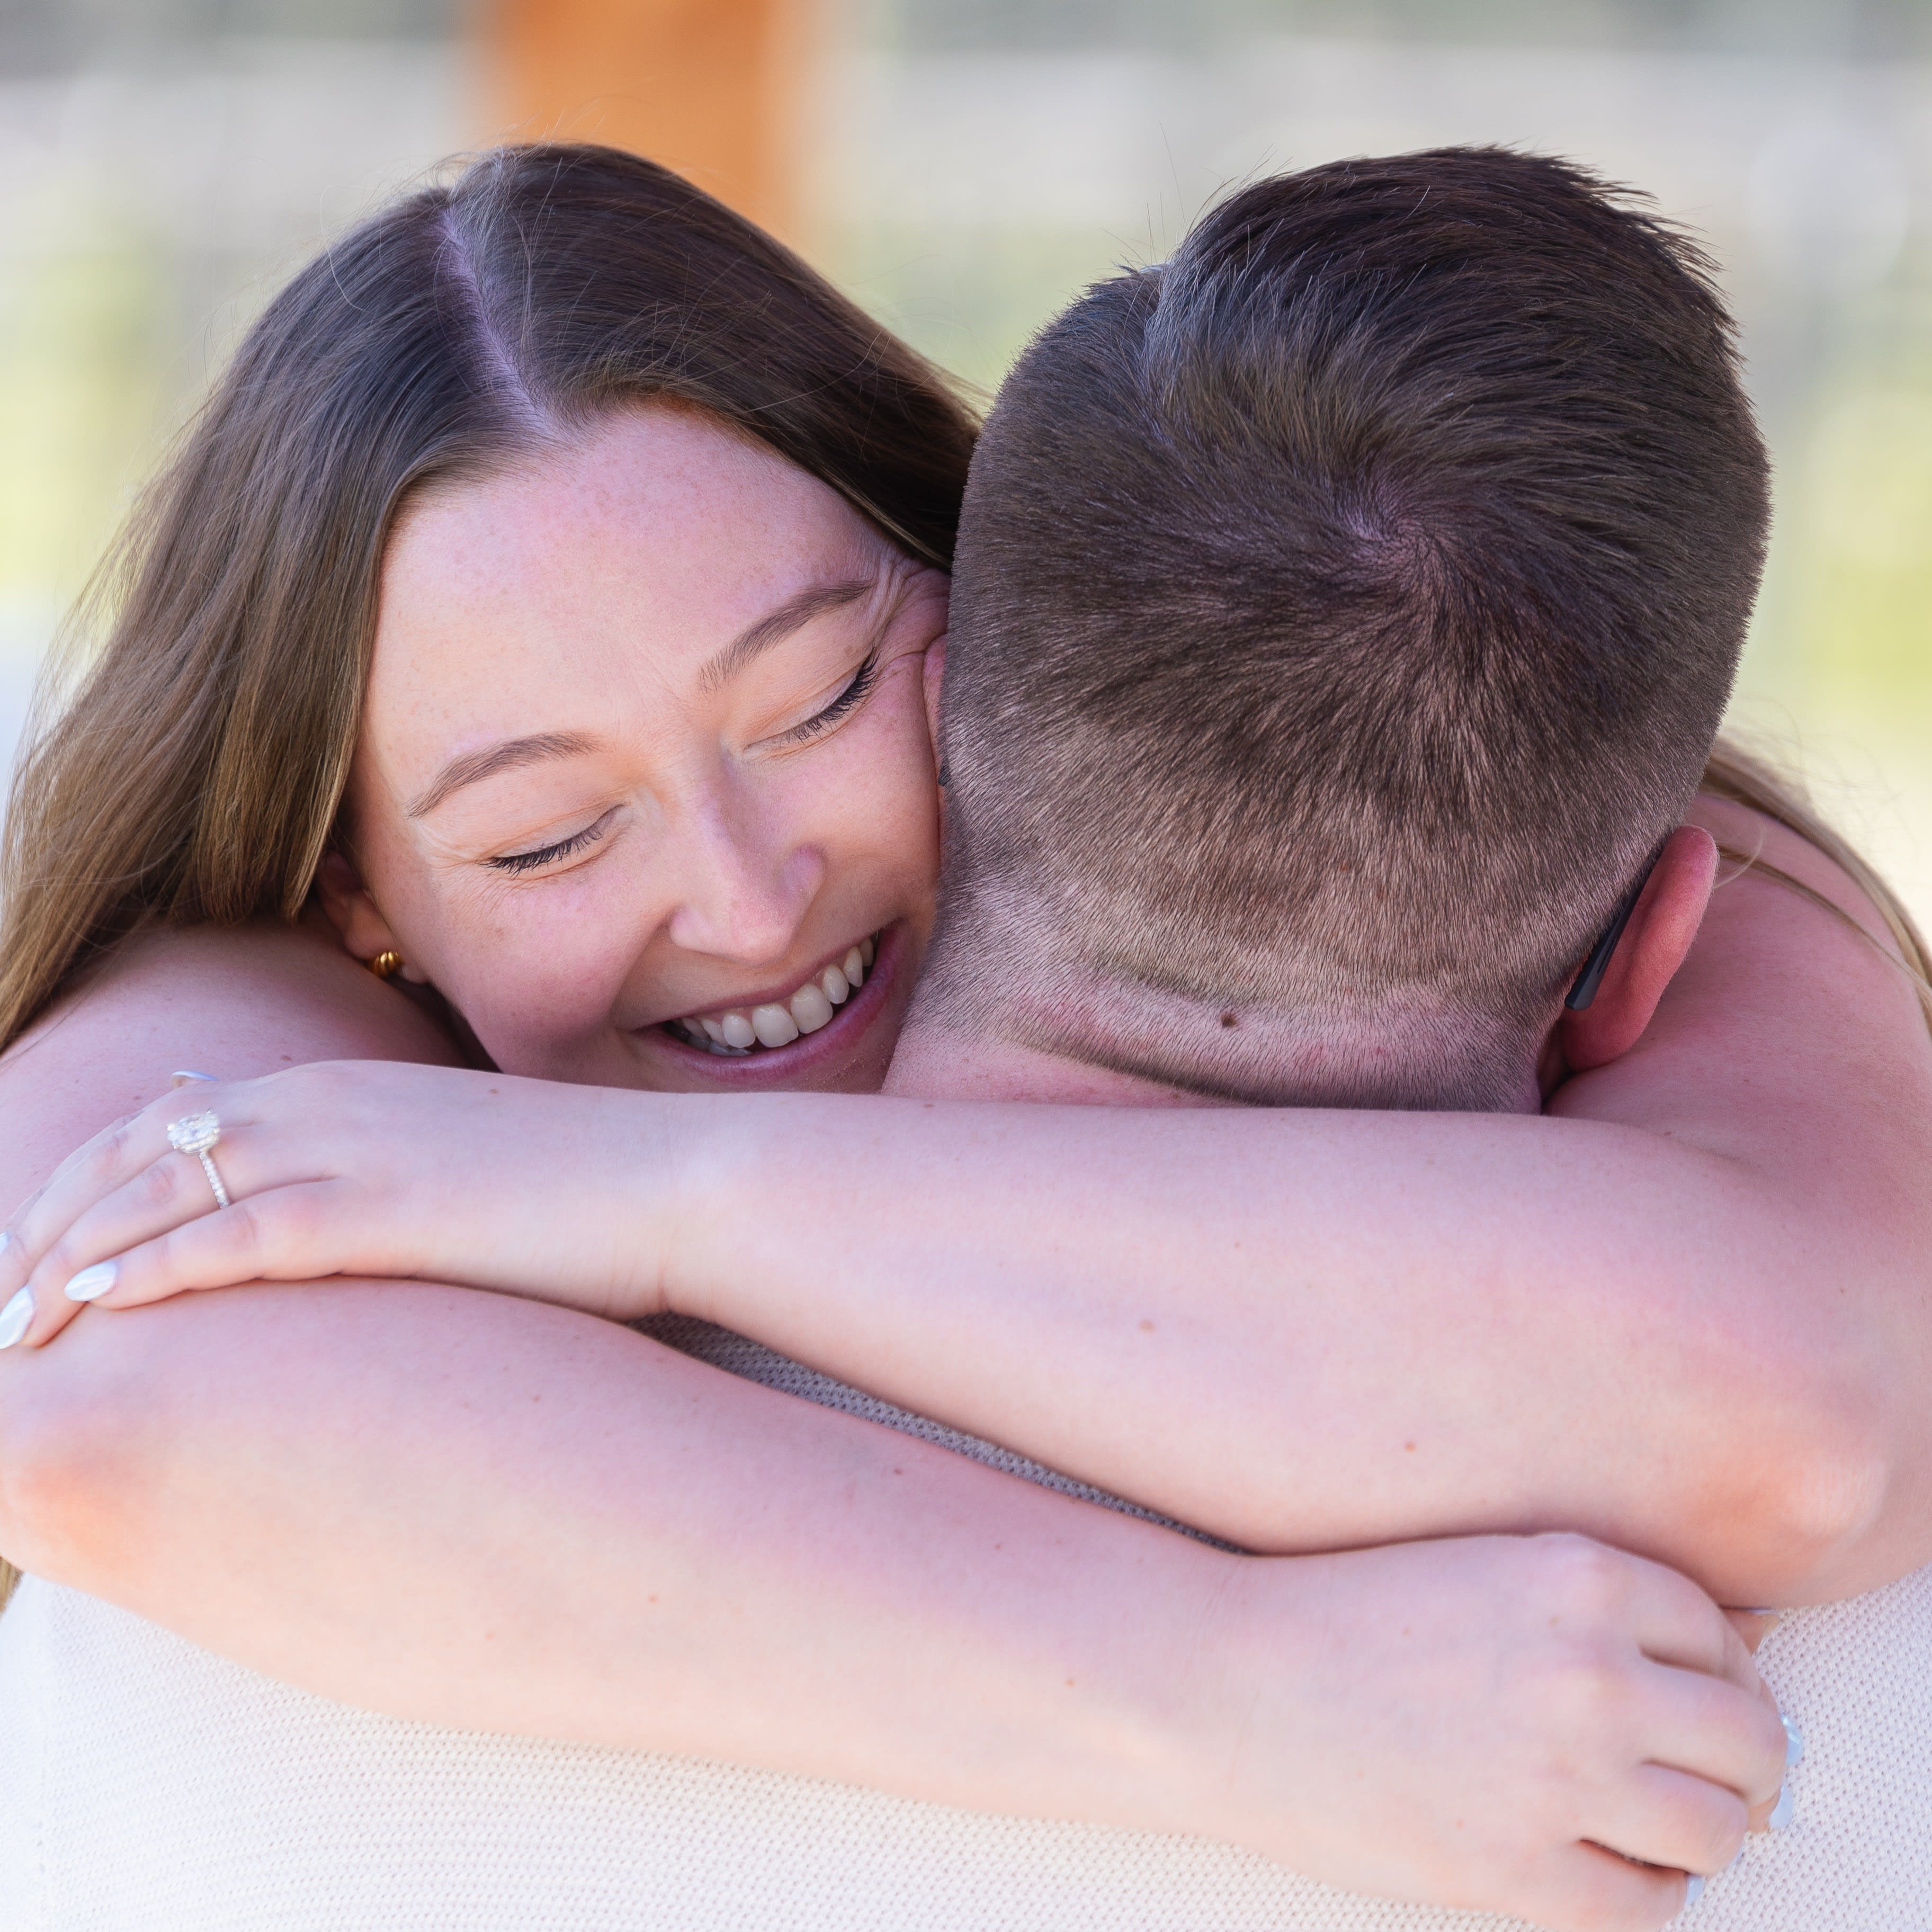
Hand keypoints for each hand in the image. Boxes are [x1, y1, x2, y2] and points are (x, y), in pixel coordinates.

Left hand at [0, 1062, 685, 1346]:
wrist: (677, 1182)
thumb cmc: (583, 1191)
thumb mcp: (462, 1164)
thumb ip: (381, 1175)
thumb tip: (332, 1220)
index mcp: (345, 1083)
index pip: (169, 1121)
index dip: (87, 1183)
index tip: (42, 1244)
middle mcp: (328, 1100)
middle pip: (139, 1149)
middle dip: (51, 1220)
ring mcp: (351, 1150)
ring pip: (162, 1190)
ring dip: (71, 1255)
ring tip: (10, 1319)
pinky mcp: (378, 1209)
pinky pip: (229, 1235)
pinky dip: (146, 1271)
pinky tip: (88, 1309)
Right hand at [1188, 1532, 1786, 1931]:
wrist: (1228, 1685)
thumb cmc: (1344, 1613)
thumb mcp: (1480, 1565)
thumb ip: (1596, 1598)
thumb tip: (1727, 1652)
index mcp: (1578, 1577)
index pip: (1723, 1636)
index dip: (1722, 1674)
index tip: (1699, 1696)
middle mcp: (1591, 1674)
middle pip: (1750, 1741)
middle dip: (1743, 1763)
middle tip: (1712, 1774)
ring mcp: (1560, 1779)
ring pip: (1716, 1832)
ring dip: (1701, 1831)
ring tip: (1654, 1822)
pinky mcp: (1521, 1873)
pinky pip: (1647, 1907)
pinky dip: (1644, 1892)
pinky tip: (1604, 1862)